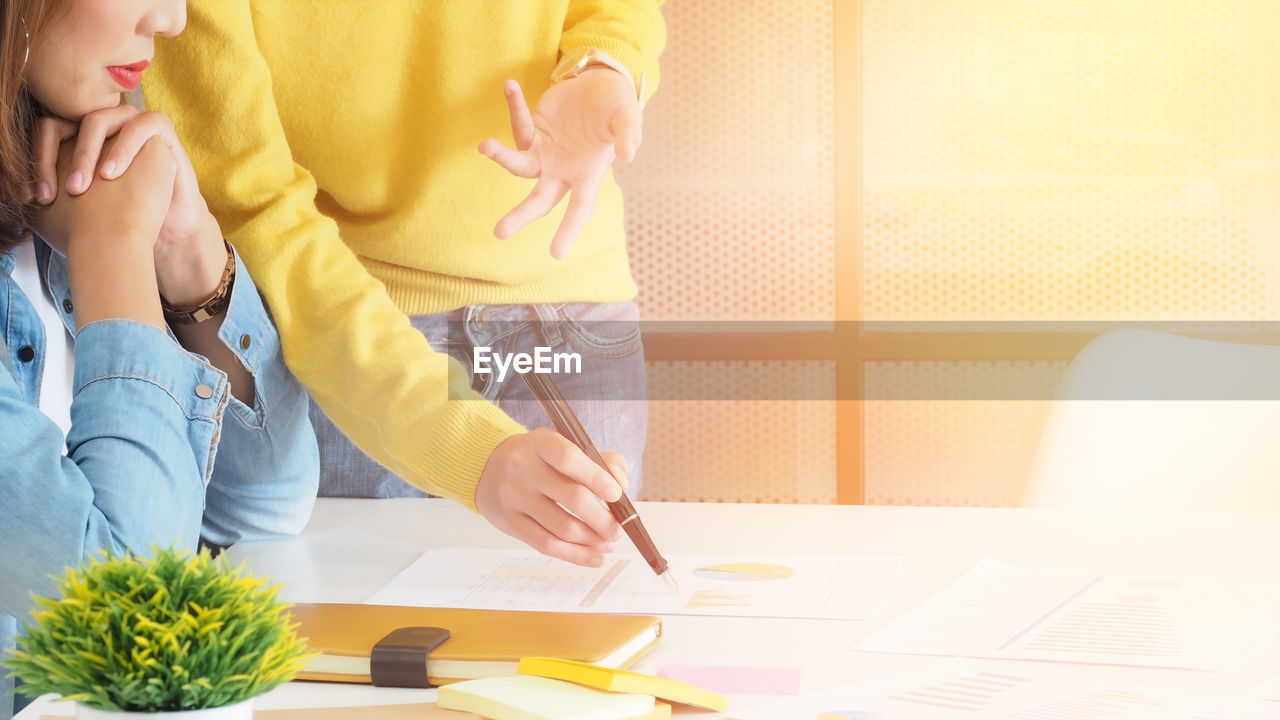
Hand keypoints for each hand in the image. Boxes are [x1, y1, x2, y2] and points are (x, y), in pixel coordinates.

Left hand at [31, 108, 225, 306]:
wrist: (163, 230)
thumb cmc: (121, 220)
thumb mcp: (75, 209)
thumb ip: (47, 196)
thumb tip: (16, 196)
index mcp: (78, 138)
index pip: (45, 133)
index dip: (36, 162)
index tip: (35, 198)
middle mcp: (103, 125)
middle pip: (65, 122)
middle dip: (58, 159)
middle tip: (63, 192)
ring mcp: (130, 122)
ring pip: (98, 120)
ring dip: (87, 153)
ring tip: (88, 185)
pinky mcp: (160, 128)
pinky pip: (139, 125)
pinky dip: (123, 148)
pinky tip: (113, 175)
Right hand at [475, 428, 629, 566]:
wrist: (487, 467)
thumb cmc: (538, 459)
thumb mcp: (563, 446)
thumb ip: (600, 460)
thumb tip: (621, 485)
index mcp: (541, 443)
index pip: (569, 459)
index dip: (597, 478)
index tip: (617, 494)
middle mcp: (523, 468)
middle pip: (572, 497)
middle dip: (604, 519)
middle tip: (618, 529)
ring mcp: (514, 497)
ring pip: (562, 527)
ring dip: (593, 540)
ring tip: (609, 542)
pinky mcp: (510, 523)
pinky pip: (546, 545)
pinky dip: (576, 555)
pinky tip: (595, 557)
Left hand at [479, 70, 642, 258]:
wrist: (600, 84)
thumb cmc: (617, 107)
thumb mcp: (628, 117)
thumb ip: (629, 134)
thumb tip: (628, 155)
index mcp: (587, 176)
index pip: (578, 208)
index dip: (568, 230)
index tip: (555, 253)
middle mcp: (562, 171)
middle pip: (539, 200)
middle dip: (520, 215)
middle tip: (499, 232)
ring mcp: (544, 152)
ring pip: (519, 165)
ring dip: (501, 157)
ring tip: (484, 146)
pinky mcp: (533, 131)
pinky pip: (519, 124)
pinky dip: (514, 106)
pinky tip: (509, 86)